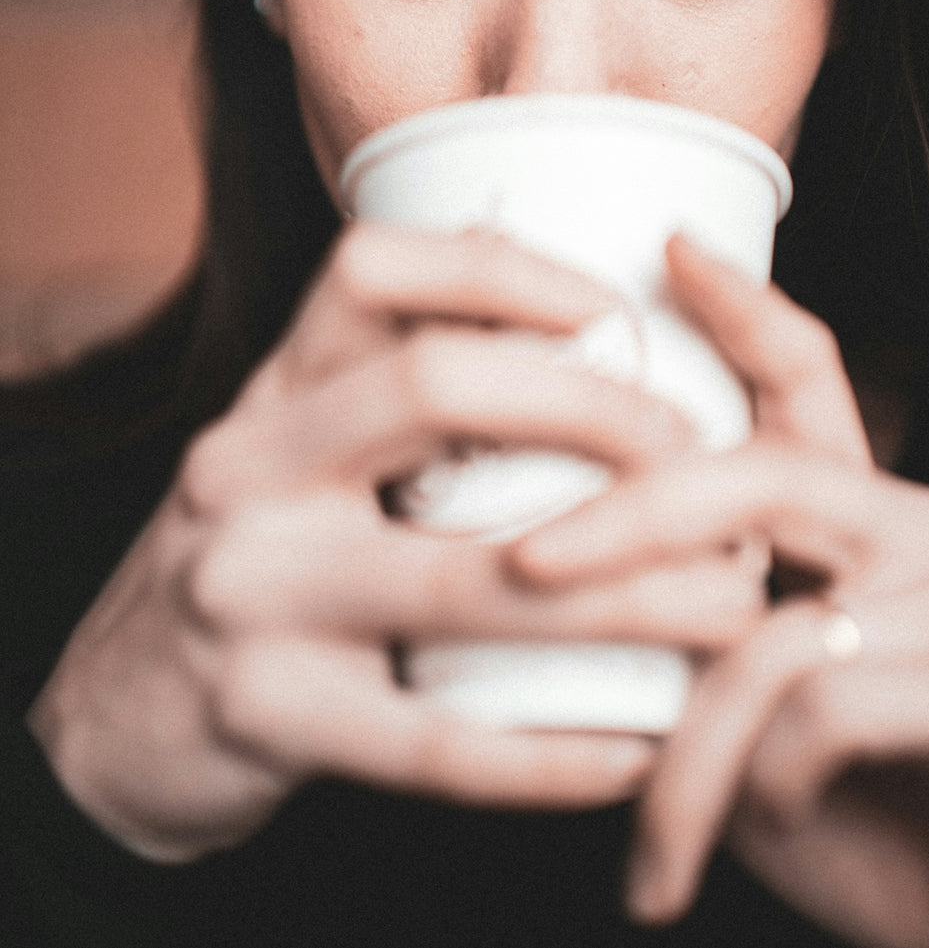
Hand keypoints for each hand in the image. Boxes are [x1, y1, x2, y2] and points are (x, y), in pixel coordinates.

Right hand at [27, 224, 763, 862]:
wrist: (112, 719)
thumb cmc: (254, 563)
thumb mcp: (290, 451)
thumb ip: (388, 397)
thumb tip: (573, 328)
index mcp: (273, 390)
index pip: (374, 268)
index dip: (509, 271)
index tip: (616, 316)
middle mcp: (248, 467)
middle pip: (435, 386)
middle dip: (596, 411)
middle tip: (693, 457)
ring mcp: (249, 592)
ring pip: (470, 575)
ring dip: (629, 591)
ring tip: (725, 602)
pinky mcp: (265, 715)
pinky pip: (434, 739)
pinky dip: (549, 752)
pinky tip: (631, 750)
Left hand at [512, 237, 928, 947]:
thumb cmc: (853, 821)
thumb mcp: (740, 717)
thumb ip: (679, 632)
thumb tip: (533, 571)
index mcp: (862, 517)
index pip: (808, 373)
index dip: (740, 304)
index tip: (665, 246)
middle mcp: (925, 528)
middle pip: (760, 469)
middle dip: (627, 518)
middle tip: (526, 566)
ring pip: (768, 625)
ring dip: (691, 750)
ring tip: (653, 846)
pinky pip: (818, 708)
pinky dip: (755, 788)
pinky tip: (760, 839)